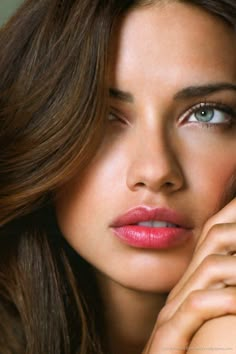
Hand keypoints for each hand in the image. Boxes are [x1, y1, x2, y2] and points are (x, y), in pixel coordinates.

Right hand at [143, 198, 235, 352]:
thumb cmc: (187, 352)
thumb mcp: (207, 316)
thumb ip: (219, 293)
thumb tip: (231, 279)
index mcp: (193, 283)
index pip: (213, 235)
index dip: (231, 213)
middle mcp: (183, 290)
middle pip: (212, 241)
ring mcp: (174, 310)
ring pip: (208, 270)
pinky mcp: (169, 336)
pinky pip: (196, 308)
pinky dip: (222, 299)